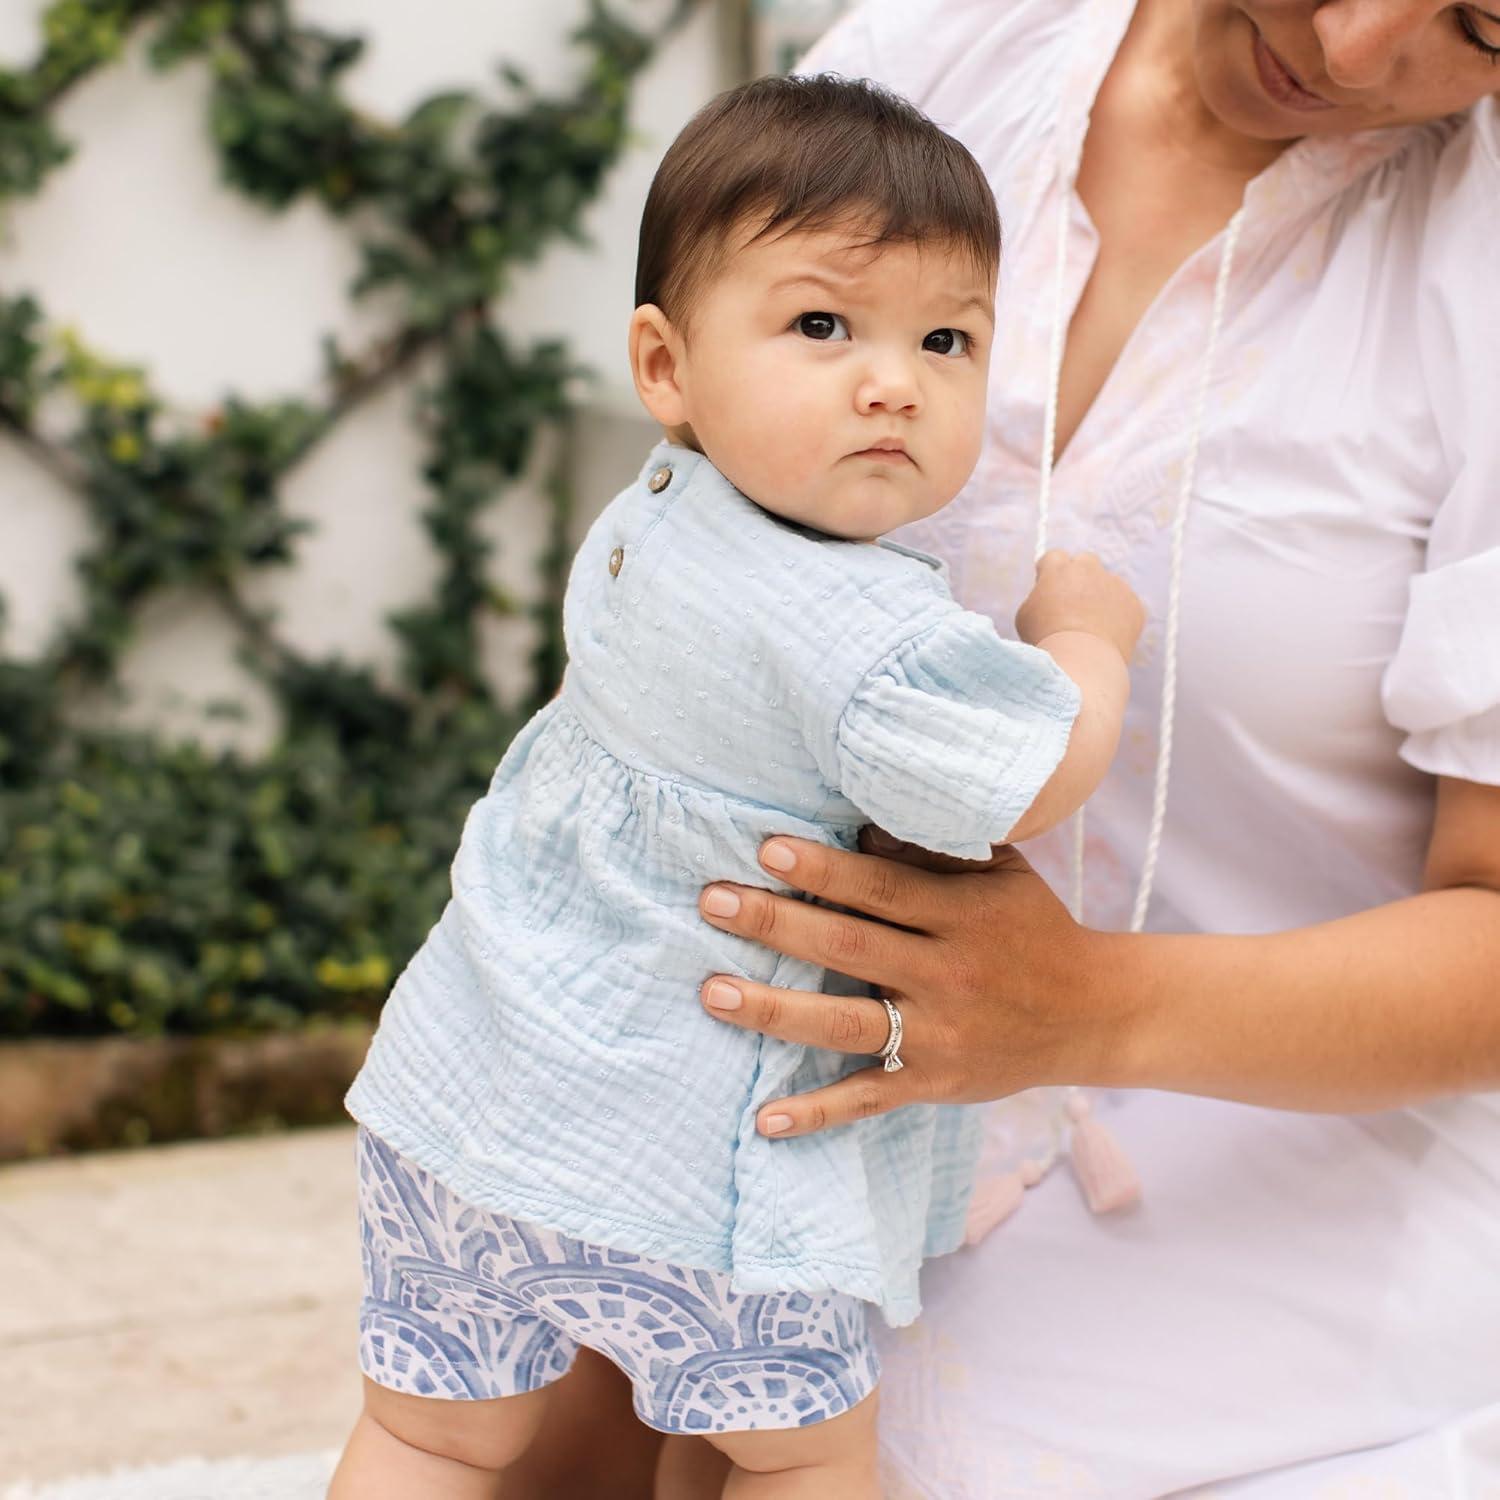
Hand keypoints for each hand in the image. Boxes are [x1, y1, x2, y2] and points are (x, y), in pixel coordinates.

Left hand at [696, 829, 1132, 1136]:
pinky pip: (868, 1099)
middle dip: (776, 924)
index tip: (764, 849)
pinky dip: (818, 1112)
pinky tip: (765, 1119)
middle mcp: (948, 976)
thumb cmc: (1032, 927)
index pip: (881, 890)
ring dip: (774, 1011)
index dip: (823, 871)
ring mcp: (939, 1036)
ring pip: (846, 1024)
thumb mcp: (999, 874)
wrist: (1094, 1014)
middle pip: (849, 949)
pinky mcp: (933, 1083)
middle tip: (712, 902)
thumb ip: (932, 849)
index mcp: (963, 916)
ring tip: (712, 992)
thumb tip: (856, 829)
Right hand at [1015, 549, 1144, 663]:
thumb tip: (1045, 596)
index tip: (1049, 586)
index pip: (1054, 557)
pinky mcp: (1134, 604)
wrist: (1082, 660)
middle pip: (1085, 561)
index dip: (1051, 572)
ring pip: (1107, 585)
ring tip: (1090, 630)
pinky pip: (1125, 606)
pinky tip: (1105, 638)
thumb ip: (1037, 597)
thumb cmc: (1047, 640)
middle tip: (1072, 603)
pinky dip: (1117, 618)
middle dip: (1080, 576)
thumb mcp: (1026, 616)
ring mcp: (1115, 585)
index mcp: (1059, 568)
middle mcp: (1089, 569)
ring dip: (1100, 599)